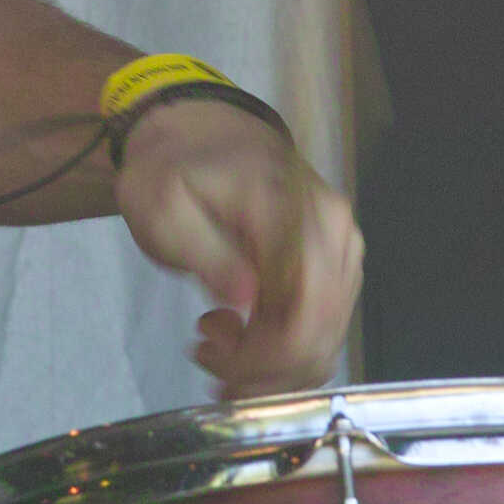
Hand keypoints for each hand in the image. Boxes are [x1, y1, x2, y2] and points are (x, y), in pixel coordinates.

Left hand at [111, 96, 362, 400]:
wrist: (197, 134)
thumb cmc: (174, 170)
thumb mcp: (164, 207)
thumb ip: (205, 252)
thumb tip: (246, 298)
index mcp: (293, 212)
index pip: (307, 308)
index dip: (268, 356)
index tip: (219, 365)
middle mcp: (332, 230)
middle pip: (322, 331)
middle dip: (266, 369)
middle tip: (210, 361)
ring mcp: (340, 246)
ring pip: (326, 336)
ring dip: (272, 363)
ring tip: (215, 342)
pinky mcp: (334, 262)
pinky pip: (322, 324)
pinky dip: (283, 346)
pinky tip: (240, 333)